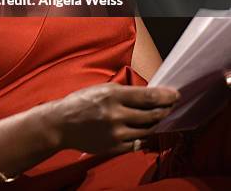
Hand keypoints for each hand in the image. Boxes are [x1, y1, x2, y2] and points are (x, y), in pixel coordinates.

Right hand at [50, 82, 179, 155]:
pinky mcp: (114, 148)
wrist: (62, 124)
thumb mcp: (102, 89)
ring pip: (147, 130)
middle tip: (172, 105)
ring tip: (159, 116)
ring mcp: (116, 134)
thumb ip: (124, 93)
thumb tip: (148, 95)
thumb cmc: (81, 102)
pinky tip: (143, 129)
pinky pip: (137, 143)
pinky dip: (143, 136)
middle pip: (152, 115)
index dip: (165, 96)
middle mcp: (116, 116)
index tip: (176, 94)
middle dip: (165, 109)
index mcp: (113, 96)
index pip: (148, 97)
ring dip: (155, 123)